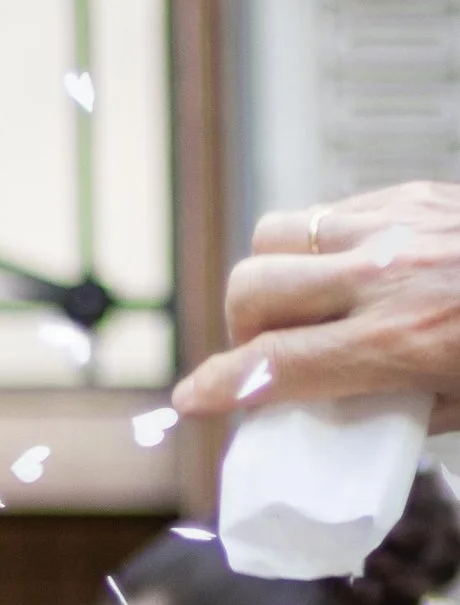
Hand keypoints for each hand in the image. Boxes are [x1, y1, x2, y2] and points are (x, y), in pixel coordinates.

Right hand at [175, 183, 459, 429]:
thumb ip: (394, 407)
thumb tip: (337, 410)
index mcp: (399, 342)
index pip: (274, 364)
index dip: (219, 384)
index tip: (195, 396)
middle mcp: (385, 277)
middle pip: (252, 288)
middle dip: (241, 326)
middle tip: (267, 347)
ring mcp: (395, 226)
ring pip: (275, 235)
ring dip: (273, 275)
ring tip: (301, 300)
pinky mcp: (410, 194)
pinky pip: (328, 212)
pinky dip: (319, 245)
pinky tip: (348, 269)